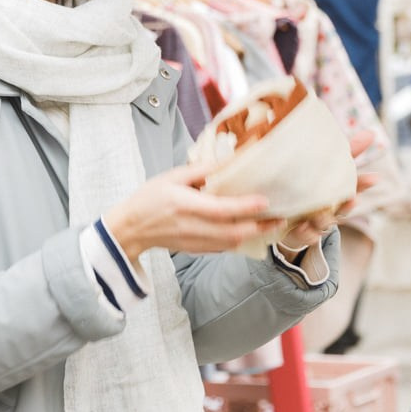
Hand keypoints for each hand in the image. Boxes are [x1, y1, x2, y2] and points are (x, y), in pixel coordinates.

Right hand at [104, 161, 278, 261]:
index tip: (265, 201)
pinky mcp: (195, 250)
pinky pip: (223, 248)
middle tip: (280, 218)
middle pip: (233, 232)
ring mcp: (194, 241)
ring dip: (254, 235)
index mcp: (185, 205)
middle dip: (260, 227)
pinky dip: (240, 240)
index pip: (220, 209)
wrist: (130, 229)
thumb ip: (200, 170)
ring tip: (272, 225)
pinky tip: (251, 231)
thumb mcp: (171, 176)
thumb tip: (227, 162)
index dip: (245, 207)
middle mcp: (192, 227)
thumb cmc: (149, 198)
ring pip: (231, 243)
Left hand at [278, 129, 379, 251]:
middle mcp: (329, 209)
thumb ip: (346, 151)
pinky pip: (305, 236)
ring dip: (324, 220)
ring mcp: (315, 222)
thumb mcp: (323, 165)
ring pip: (325, 224)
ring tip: (318, 215)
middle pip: (343, 209)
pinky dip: (305, 233)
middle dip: (348, 205)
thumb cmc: (308, 184)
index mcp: (336, 192)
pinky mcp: (298, 232)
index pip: (355, 187)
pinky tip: (302, 226)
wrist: (280, 209)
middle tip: (351, 199)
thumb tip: (371, 133)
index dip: (364, 183)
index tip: (375, 177)